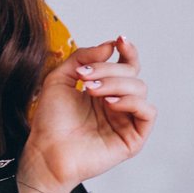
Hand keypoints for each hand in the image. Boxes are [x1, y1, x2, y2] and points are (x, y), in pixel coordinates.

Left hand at [23, 34, 155, 192]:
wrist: (46, 151)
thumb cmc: (50, 120)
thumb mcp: (58, 79)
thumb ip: (81, 57)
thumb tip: (109, 45)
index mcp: (104, 90)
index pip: (126, 66)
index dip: (127, 51)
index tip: (119, 41)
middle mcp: (118, 103)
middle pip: (132, 73)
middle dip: (109, 69)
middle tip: (84, 76)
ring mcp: (126, 120)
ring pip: (140, 89)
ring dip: (116, 83)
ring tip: (91, 91)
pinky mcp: (133, 138)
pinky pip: (148, 112)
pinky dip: (132, 101)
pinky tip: (110, 103)